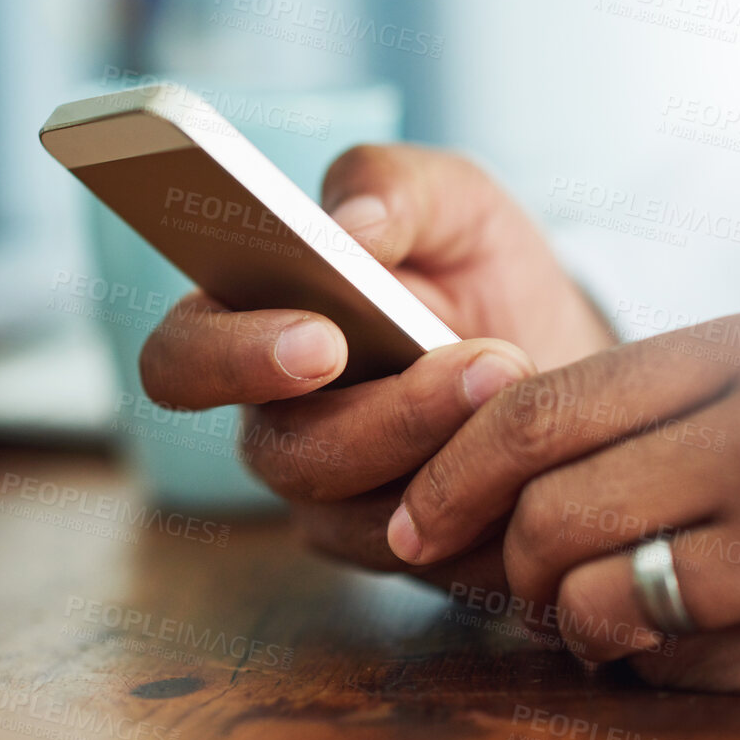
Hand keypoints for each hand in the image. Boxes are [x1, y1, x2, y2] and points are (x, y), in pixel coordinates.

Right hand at [139, 144, 610, 580]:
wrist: (562, 348)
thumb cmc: (476, 265)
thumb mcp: (451, 197)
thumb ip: (390, 186)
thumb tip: (348, 229)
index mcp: (245, 330)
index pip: (178, 362)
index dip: (228, 360)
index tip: (323, 338)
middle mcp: (274, 425)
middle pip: (283, 452)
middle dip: (387, 415)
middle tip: (480, 365)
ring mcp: (333, 501)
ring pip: (357, 516)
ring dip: (446, 454)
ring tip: (523, 380)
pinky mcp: (403, 551)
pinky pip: (429, 554)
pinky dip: (489, 505)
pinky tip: (539, 452)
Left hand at [385, 306, 739, 690]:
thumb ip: (654, 390)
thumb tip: (517, 446)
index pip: (540, 416)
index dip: (453, 468)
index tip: (417, 507)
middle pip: (550, 519)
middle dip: (500, 551)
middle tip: (505, 557)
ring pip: (599, 608)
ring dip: (563, 616)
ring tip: (581, 598)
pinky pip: (681, 669)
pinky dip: (645, 657)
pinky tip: (668, 629)